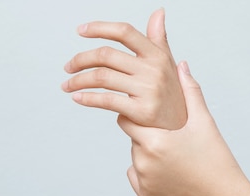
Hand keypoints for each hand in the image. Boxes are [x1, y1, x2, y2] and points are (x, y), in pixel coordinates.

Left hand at [63, 8, 186, 129]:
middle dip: (81, 60)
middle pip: (106, 55)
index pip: (125, 32)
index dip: (100, 28)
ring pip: (102, 77)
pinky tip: (78, 98)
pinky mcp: (141, 111)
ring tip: (68, 85)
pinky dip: (88, 98)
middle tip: (68, 67)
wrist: (181, 129)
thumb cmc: (172, 96)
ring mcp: (147, 90)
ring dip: (79, 81)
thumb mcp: (168, 64)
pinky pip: (107, 100)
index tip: (81, 31)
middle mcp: (153, 70)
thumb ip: (159, 39)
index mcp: (157, 55)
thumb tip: (158, 13)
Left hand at [119, 61, 249, 195]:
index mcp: (154, 140)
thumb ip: (190, 92)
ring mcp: (143, 182)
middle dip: (146, 136)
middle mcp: (143, 162)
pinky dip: (149, 175)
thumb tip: (181, 64)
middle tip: (170, 139)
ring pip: (136, 159)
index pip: (127, 117)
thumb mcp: (204, 123)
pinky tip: (171, 174)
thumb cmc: (217, 159)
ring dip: (148, 155)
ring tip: (176, 158)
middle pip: (133, 139)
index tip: (153, 115)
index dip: (140, 115)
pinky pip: (138, 178)